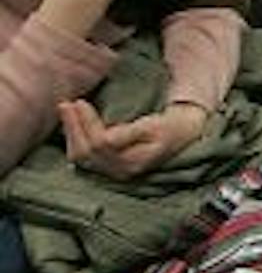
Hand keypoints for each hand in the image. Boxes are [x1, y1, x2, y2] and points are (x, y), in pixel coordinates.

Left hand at [57, 98, 205, 179]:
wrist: (184, 134)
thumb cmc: (171, 126)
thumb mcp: (155, 125)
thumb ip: (130, 132)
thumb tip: (105, 136)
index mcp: (133, 161)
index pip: (101, 144)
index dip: (87, 123)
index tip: (80, 102)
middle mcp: (120, 170)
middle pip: (87, 152)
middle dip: (73, 127)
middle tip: (66, 103)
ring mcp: (113, 170)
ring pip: (81, 157)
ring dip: (71, 134)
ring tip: (66, 111)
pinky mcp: (109, 166)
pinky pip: (84, 158)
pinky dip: (74, 140)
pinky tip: (72, 125)